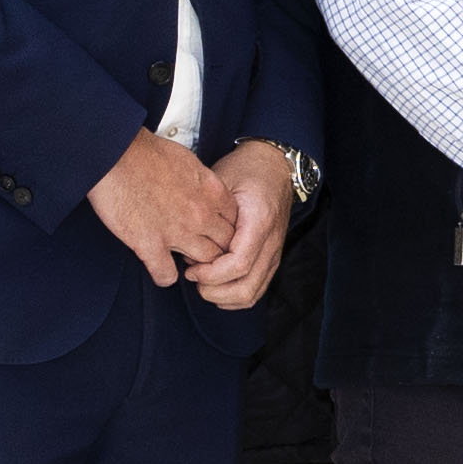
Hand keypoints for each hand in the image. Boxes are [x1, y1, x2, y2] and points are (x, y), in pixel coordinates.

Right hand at [85, 130, 236, 288]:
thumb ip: (201, 180)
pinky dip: (164, 276)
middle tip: (204, 251)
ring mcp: (177, 232)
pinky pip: (167, 275)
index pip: (237, 222)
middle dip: (219, 250)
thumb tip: (202, 189)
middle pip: (226, 245)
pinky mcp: (149, 244)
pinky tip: (159, 268)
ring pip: (205, 262)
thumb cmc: (145, 151)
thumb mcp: (188, 159)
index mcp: (212, 191)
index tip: (216, 232)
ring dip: (197, 265)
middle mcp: (201, 214)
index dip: (227, 229)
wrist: (115, 152)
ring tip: (186, 262)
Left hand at [194, 140, 297, 311]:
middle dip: (213, 291)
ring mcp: (274, 254)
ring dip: (222, 296)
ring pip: (251, 294)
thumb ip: (207, 212)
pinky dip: (233, 296)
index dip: (210, 273)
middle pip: (245, 287)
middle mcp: (271, 243)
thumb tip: (187, 244)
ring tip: (202, 280)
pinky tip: (216, 286)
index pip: (238, 264)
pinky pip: (256, 290)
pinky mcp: (271, 260)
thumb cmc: (246, 171)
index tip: (190, 268)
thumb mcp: (221, 181)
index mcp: (259, 222)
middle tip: (193, 276)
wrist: (275, 167)